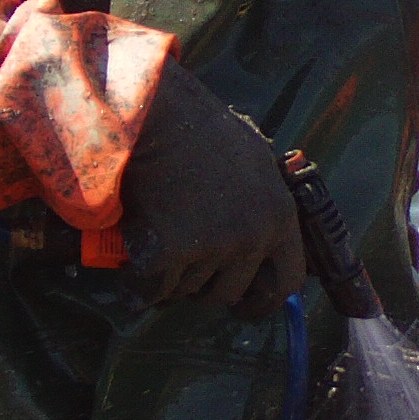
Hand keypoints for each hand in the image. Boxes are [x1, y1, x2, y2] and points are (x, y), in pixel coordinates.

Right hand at [119, 59, 304, 318]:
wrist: (153, 114)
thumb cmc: (197, 129)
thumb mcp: (252, 160)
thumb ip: (261, 202)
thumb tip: (261, 240)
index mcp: (279, 214)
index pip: (288, 280)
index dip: (264, 298)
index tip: (245, 305)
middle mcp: (252, 236)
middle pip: (230, 292)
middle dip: (205, 288)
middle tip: (183, 270)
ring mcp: (212, 247)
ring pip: (187, 290)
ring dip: (170, 278)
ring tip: (155, 245)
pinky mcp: (169, 253)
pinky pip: (152, 288)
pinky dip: (138, 283)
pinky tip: (130, 264)